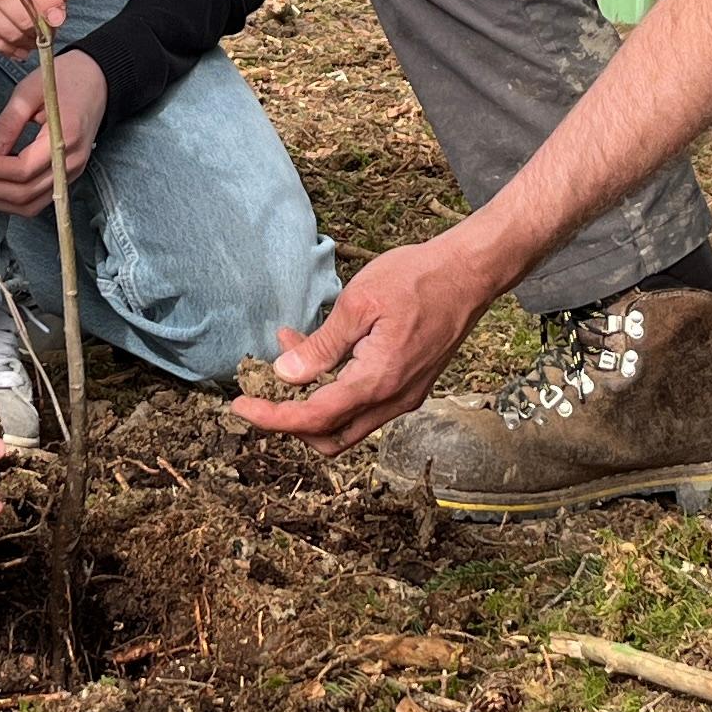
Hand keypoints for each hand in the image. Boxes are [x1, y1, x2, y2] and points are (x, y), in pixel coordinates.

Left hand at [0, 48, 103, 215]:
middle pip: (23, 194)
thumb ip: (7, 124)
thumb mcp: (29, 91)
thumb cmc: (65, 78)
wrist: (97, 79)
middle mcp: (71, 163)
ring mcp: (71, 173)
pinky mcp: (66, 176)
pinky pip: (36, 200)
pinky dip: (11, 199)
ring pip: (29, 205)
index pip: (22, 170)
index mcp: (65, 138)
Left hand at [230, 230, 504, 455]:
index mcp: (377, 381)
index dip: (272, 418)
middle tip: (264, 387)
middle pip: (329, 437)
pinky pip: (366, 405)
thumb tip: (286, 376)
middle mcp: (393, 400)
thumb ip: (322, 346)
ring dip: (313, 400)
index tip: (241, 407)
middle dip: (290, 420)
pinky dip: (336, 389)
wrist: (470, 274)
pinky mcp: (411, 386)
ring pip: (347, 425)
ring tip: (291, 350)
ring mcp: (406, 397)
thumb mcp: (359, 303)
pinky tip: (323, 349)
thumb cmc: (418, 279)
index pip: (313, 418)